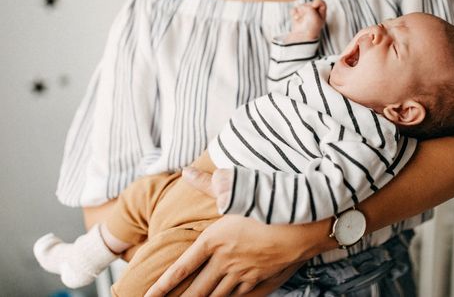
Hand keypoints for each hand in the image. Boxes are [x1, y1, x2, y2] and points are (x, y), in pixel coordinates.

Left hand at [144, 169, 333, 296]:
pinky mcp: (258, 280)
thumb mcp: (237, 193)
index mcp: (214, 240)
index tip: (148, 296)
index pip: (182, 267)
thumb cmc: (269, 208)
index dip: (163, 284)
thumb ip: (210, 184)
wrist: (303, 227)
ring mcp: (242, 273)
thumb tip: (187, 171)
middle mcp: (225, 261)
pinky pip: (238, 296)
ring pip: (216, 296)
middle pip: (196, 289)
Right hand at [286, 0, 326, 42]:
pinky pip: (294, 9)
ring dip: (300, 12)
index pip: (320, 2)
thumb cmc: (311, 27)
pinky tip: (296, 18)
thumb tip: (300, 7)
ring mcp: (305, 14)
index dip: (317, 2)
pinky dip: (294, 13)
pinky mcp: (297, 15)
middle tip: (308, 17)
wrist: (302, 36)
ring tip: (302, 19)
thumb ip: (309, 6)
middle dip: (307, 8)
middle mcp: (314, 12)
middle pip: (310, 3)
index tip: (314, 6)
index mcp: (321, 12)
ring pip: (301, 5)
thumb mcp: (314, 15)